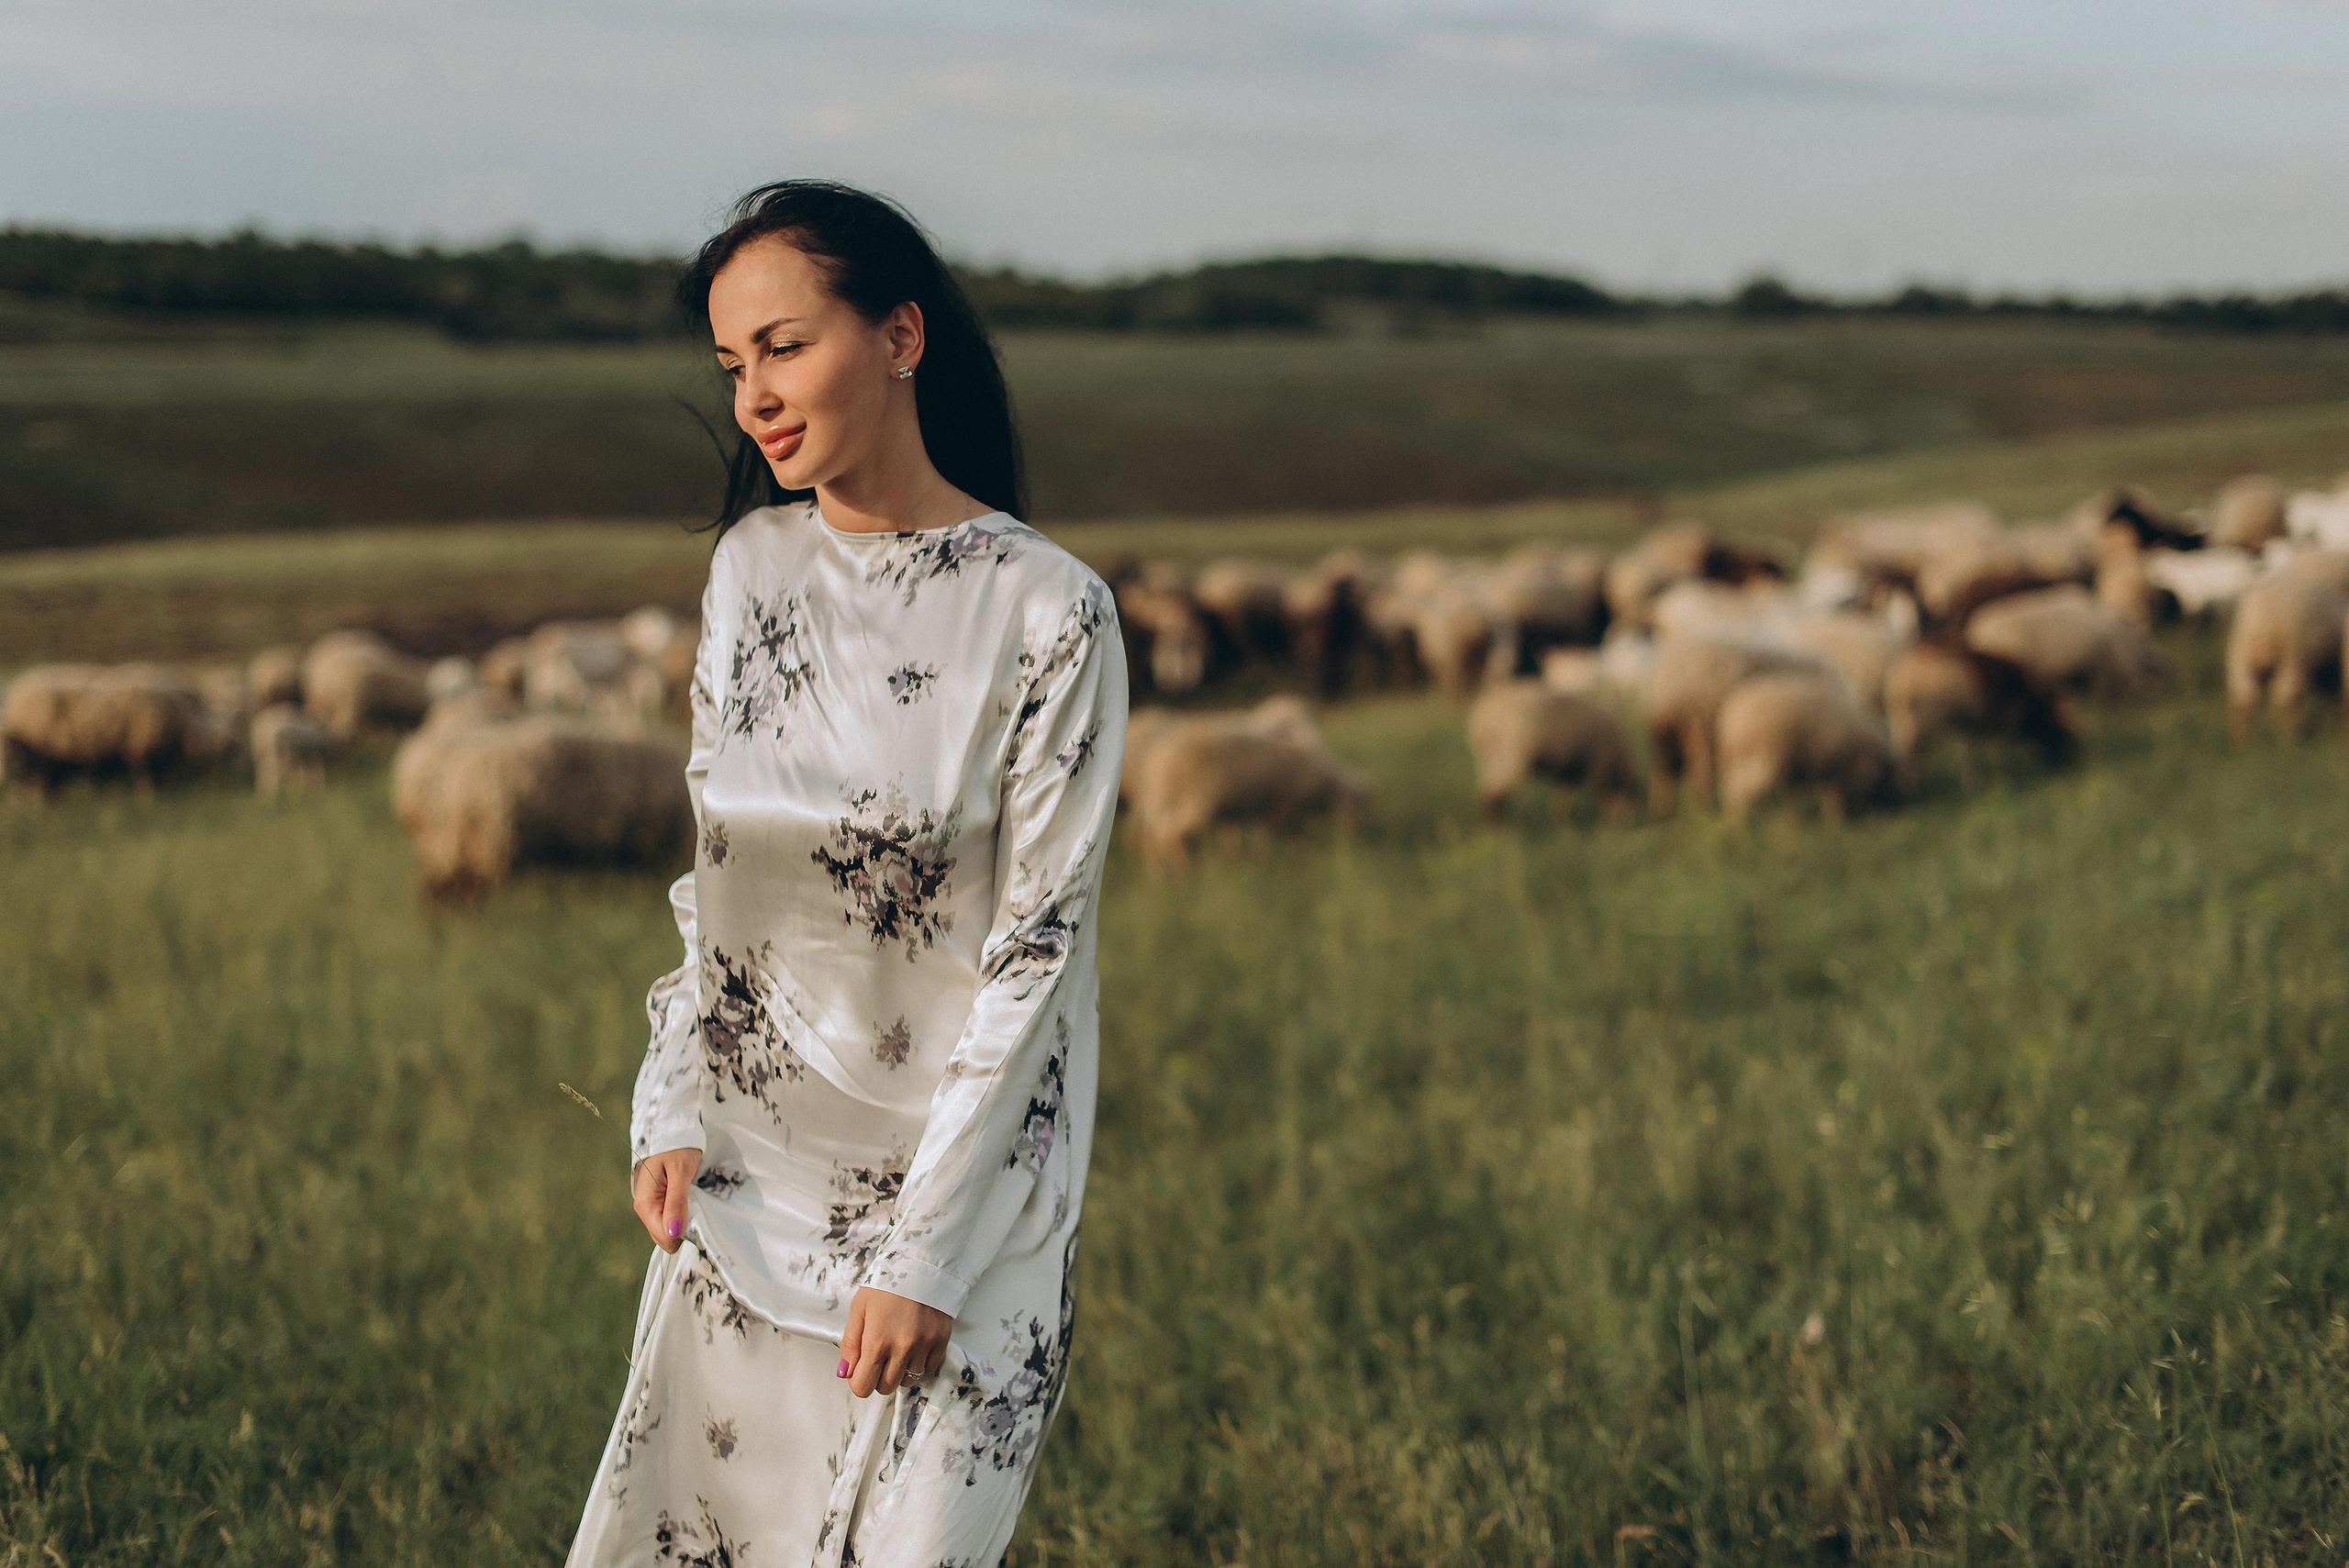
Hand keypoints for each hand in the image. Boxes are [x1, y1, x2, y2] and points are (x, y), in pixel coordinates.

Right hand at [632, 1147, 701, 1251]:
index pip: (664, 1238)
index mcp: (645, 1203)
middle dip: (683, 1229)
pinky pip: (668, 1216)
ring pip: (667, 1227)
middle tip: (699, 1208)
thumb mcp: (681, 1172)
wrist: (669, 1127)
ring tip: (695, 1202)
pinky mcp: (656, 1199)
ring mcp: (650, 1203)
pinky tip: (689, 1201)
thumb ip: (677, 1203)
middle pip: (665, 1236)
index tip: (700, 1219)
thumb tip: (674, 1233)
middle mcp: (644, 1206)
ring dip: (683, 1221)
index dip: (683, 1235)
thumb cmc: (677, 1146)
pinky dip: (680, 1213)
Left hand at [837, 1285, 952, 1397]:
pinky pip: (928, 1369)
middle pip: (885, 1387)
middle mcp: (902, 1348)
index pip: (863, 1387)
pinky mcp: (941, 1341)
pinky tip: (914, 1346)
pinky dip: (919, 1364)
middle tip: (879, 1355)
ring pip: (908, 1381)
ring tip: (897, 1349)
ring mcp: (924, 1346)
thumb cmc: (886, 1285)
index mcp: (877, 1341)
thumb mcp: (859, 1309)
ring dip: (899, 1372)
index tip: (860, 1368)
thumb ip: (850, 1344)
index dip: (858, 1381)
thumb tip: (845, 1373)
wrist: (921, 1264)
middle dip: (877, 1377)